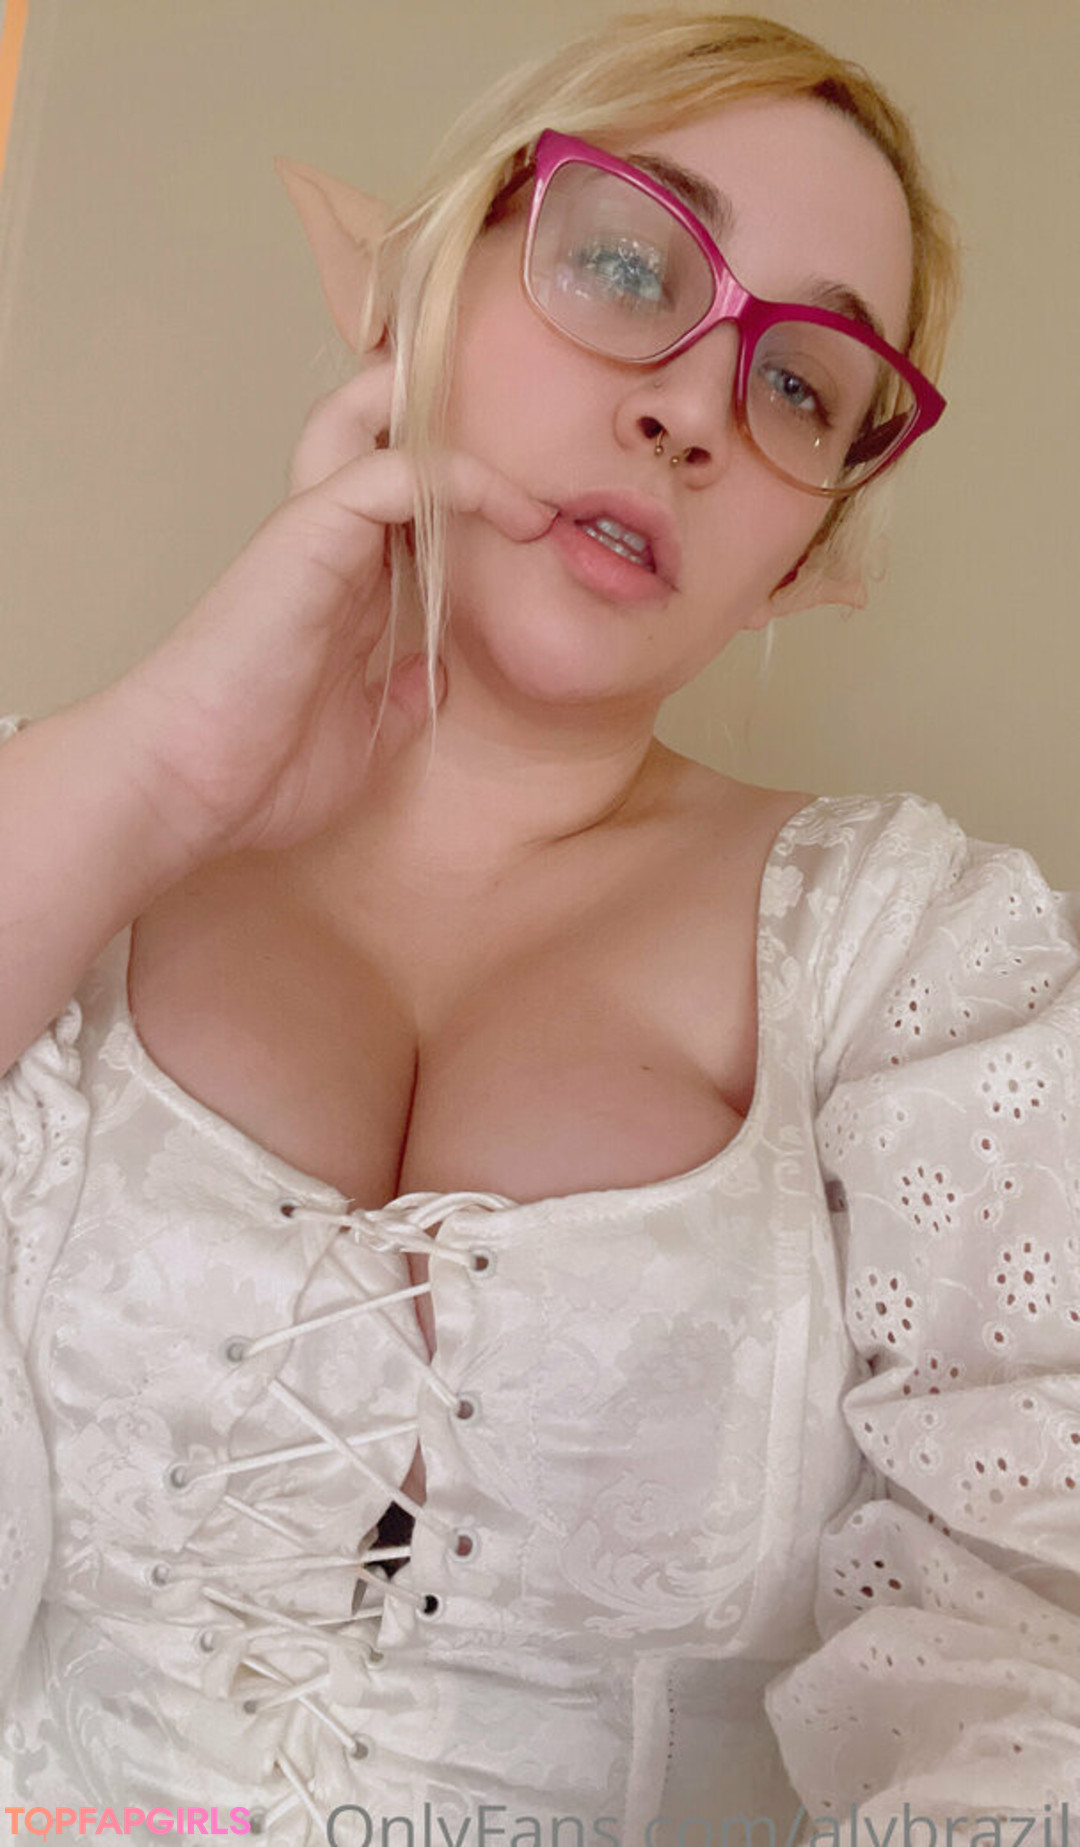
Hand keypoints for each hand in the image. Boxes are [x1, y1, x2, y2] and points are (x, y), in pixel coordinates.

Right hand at [110, 356, 554, 857]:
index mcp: (338, 587)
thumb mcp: (362, 737)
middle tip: (504, 411)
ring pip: (371, 423)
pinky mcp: (310, 533)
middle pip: (367, 429)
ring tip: (516, 435)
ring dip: (441, 413)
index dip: (455, 488)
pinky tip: (515, 512)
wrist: (187, 782)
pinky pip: (396, 474)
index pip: (395, 502)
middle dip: (426, 401)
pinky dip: (459, 478)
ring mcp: (314, 533)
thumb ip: (400, 698)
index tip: (532, 516)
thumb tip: (437, 676)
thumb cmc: (256, 771)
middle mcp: (326, 546)